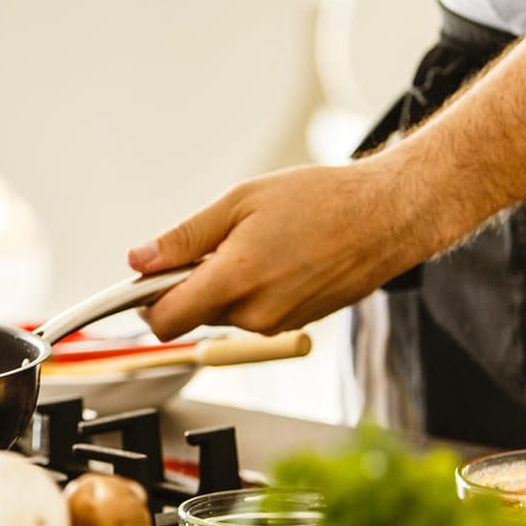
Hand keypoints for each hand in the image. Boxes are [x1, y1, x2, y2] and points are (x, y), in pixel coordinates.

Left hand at [126, 161, 439, 339]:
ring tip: (254, 242)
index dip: (145, 303)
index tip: (142, 282)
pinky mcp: (296, 324)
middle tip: (213, 241)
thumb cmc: (320, 201)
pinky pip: (254, 313)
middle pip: (192, 315)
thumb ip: (184, 237)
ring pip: (224, 314)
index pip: (165, 321)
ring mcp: (278, 324)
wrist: (387, 217)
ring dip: (223, 285)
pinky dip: (251, 290)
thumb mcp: (239, 202)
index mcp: (234, 281)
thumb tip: (139, 260)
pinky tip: (276, 256)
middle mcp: (255, 314)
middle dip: (189, 284)